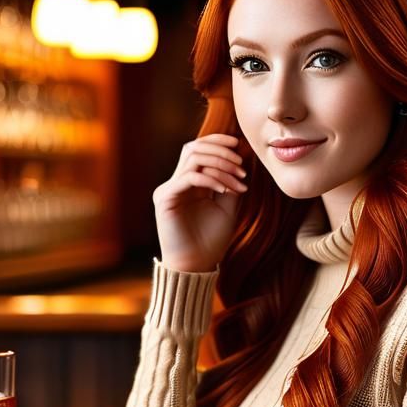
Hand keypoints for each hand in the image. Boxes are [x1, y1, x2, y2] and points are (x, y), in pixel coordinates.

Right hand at [153, 132, 249, 271]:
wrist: (197, 264)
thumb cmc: (211, 239)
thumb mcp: (228, 207)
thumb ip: (230, 183)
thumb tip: (241, 161)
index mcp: (189, 183)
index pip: (198, 150)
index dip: (217, 142)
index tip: (240, 146)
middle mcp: (177, 183)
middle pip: (194, 148)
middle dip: (221, 151)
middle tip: (241, 165)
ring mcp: (169, 189)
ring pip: (192, 158)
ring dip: (220, 164)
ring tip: (238, 178)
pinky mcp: (166, 198)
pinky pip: (188, 177)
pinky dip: (210, 179)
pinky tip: (225, 190)